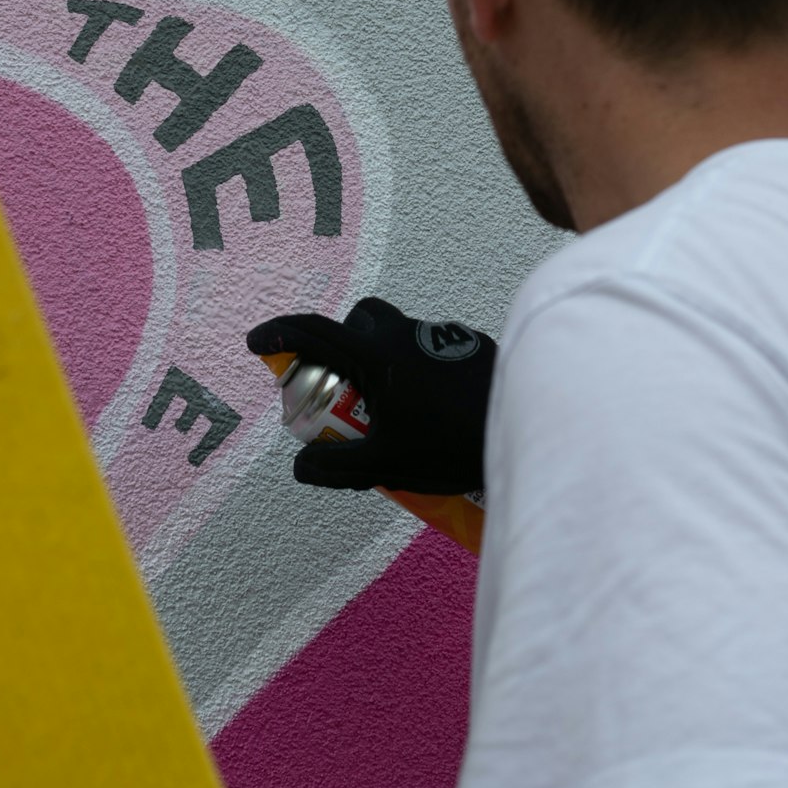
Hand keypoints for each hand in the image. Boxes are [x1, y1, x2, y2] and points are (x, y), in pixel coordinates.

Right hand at [247, 296, 495, 493]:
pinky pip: (429, 349)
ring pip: (397, 335)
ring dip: (382, 361)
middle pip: (359, 321)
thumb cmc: (452, 443)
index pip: (315, 332)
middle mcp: (406, 335)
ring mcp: (441, 336)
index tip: (257, 343)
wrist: (530, 426)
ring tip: (390, 412)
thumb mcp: (386, 464)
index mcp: (378, 356)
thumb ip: (337, 465)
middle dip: (340, 345)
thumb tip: (300, 465)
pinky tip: (432, 411)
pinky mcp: (470, 346)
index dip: (280, 334)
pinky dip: (417, 371)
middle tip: (341, 389)